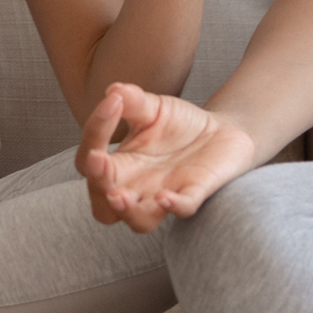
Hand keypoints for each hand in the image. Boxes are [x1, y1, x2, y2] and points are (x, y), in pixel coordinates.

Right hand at [76, 81, 256, 232]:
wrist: (221, 130)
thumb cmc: (178, 124)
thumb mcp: (153, 107)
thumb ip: (133, 101)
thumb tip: (113, 90)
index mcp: (120, 165)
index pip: (91, 160)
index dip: (95, 133)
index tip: (112, 102)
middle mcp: (137, 187)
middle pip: (103, 207)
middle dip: (98, 186)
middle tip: (99, 160)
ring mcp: (165, 194)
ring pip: (139, 222)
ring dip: (127, 212)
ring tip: (119, 196)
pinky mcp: (195, 193)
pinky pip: (183, 208)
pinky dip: (174, 206)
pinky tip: (166, 197)